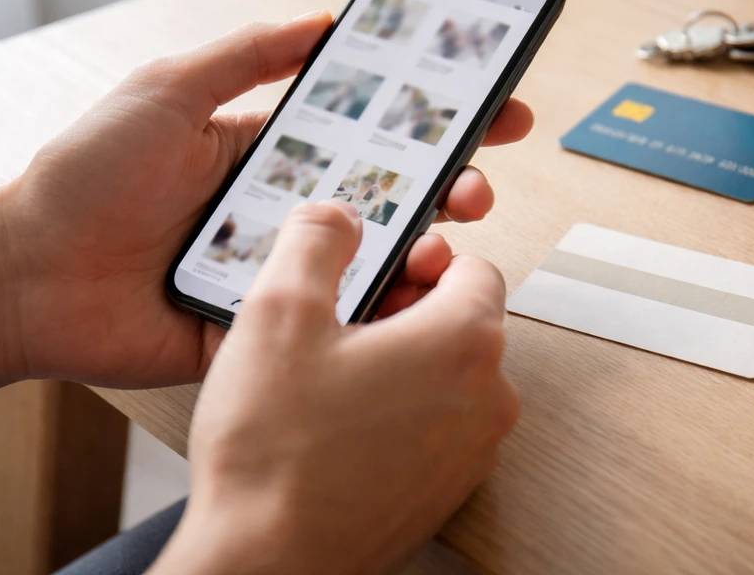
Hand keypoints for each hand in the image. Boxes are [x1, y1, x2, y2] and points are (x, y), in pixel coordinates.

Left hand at [1, 13, 532, 387]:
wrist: (33, 276)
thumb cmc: (89, 175)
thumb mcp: (168, 90)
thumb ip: (246, 56)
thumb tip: (320, 20)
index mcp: (277, 152)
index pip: (376, 130)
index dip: (438, 118)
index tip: (495, 106)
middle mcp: (294, 210)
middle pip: (394, 197)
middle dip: (453, 183)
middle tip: (478, 182)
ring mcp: (290, 270)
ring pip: (381, 260)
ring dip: (430, 248)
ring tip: (450, 237)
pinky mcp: (277, 326)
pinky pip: (343, 321)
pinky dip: (386, 312)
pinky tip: (412, 297)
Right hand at [151, 201, 518, 574]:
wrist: (265, 566)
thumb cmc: (275, 454)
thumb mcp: (278, 311)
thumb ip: (315, 239)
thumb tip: (337, 215)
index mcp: (465, 342)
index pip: (475, 265)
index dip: (423, 257)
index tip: (383, 269)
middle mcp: (487, 399)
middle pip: (463, 320)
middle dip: (407, 308)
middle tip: (344, 321)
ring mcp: (472, 452)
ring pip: (448, 374)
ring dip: (401, 360)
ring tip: (333, 375)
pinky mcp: (446, 490)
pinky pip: (436, 424)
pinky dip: (400, 410)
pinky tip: (338, 422)